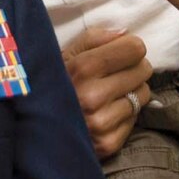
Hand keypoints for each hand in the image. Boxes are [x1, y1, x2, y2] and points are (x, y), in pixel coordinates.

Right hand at [62, 28, 152, 158]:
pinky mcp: (108, 144)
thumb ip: (95, 38)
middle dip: (133, 68)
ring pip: (143, 94)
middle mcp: (94, 96)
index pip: (135, 49)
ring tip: (111, 93)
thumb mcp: (65, 54)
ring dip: (132, 90)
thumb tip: (127, 35)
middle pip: (143, 70)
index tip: (121, 52)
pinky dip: (126, 113)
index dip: (130, 47)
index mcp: (83, 68)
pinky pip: (135, 118)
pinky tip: (108, 111)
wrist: (35, 127)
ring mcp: (101, 122)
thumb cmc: (54, 83)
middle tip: (116, 73)